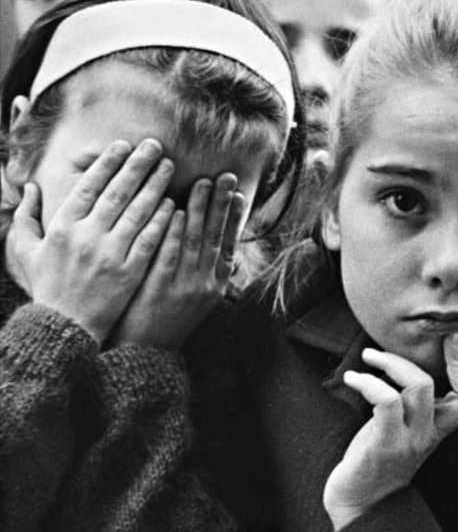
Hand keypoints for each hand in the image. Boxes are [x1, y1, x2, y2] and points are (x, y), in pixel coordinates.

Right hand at [6, 139, 174, 343]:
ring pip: (137, 212)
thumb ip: (24, 217)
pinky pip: (150, 239)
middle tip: (155, 145)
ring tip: (168, 166)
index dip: (108, 163)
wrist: (64, 327)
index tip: (123, 145)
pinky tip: (174, 203)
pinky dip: (162, 220)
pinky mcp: (130, 272)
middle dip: (137, 165)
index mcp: (61, 227)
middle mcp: (86, 237)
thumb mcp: (25, 251)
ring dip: (155, 186)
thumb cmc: (46, 286)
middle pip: (117, 193)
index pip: (89, 187)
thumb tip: (29, 187)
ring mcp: (110, 254)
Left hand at [107, 173, 247, 348]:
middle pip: (216, 236)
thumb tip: (227, 258)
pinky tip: (178, 211)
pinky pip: (171, 253)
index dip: (234, 216)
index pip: (229, 243)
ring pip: (196, 240)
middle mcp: (205, 283)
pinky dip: (176, 231)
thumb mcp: (197, 304)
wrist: (145, 355)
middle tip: (226, 176)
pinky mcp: (161, 287)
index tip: (238, 193)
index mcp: (216, 285)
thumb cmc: (166, 325)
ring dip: (201, 209)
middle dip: (221, 204)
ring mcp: (184, 285)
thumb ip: (210, 278)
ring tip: (203, 182)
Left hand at [323, 333, 457, 529]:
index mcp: (440, 430)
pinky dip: (369, 382)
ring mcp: (410, 440)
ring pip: (421, 387)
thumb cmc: (375, 460)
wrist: (356, 505)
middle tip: (443, 336)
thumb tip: (410, 365)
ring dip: (395, 362)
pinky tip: (353, 378)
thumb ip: (416, 405)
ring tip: (370, 355)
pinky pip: (386, 401)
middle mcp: (431, 435)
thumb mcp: (405, 430)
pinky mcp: (383, 445)